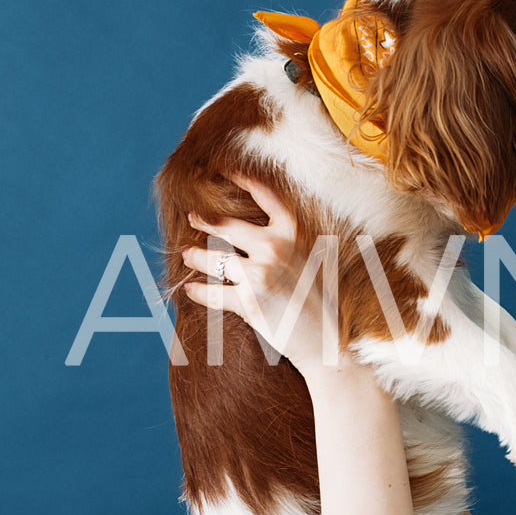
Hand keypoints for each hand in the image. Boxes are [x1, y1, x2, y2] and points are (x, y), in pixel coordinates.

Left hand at [181, 174, 336, 375]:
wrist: (328, 342)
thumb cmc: (323, 301)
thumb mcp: (314, 260)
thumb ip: (290, 242)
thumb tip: (261, 231)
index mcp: (295, 234)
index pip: (265, 196)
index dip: (242, 180)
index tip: (224, 172)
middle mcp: (276, 248)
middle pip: (227, 226)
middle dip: (205, 221)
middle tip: (193, 218)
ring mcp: (261, 274)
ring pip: (214, 259)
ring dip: (196, 257)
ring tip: (188, 255)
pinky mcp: (248, 302)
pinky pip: (212, 293)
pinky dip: (198, 292)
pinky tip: (191, 290)